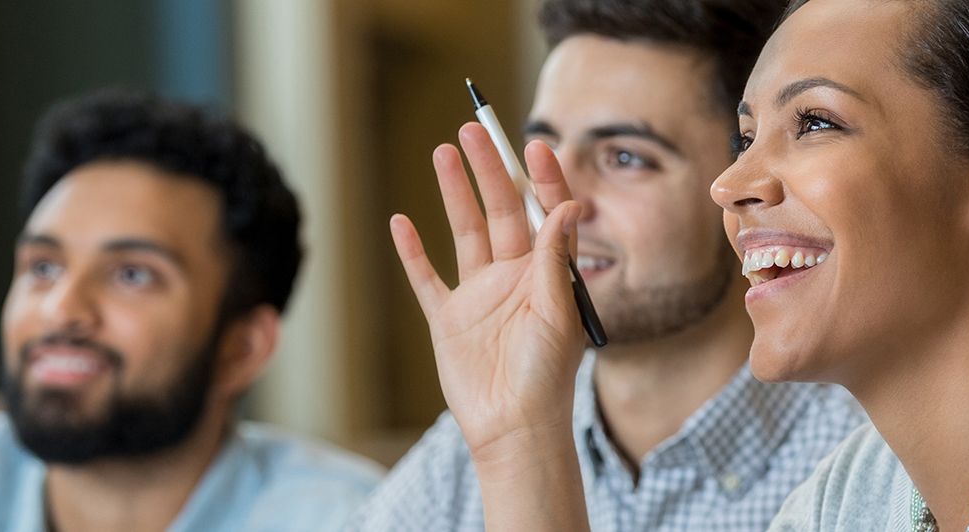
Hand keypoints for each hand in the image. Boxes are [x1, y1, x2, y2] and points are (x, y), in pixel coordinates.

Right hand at [389, 122, 588, 461]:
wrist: (513, 429)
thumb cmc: (546, 378)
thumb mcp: (558, 313)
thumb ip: (556, 259)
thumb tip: (567, 204)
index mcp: (547, 274)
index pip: (545, 213)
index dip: (540, 178)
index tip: (533, 144)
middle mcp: (513, 277)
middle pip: (500, 211)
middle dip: (489, 169)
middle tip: (476, 129)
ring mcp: (478, 296)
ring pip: (464, 231)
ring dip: (454, 193)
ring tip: (443, 152)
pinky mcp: (447, 319)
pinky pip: (426, 277)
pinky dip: (412, 252)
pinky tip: (401, 222)